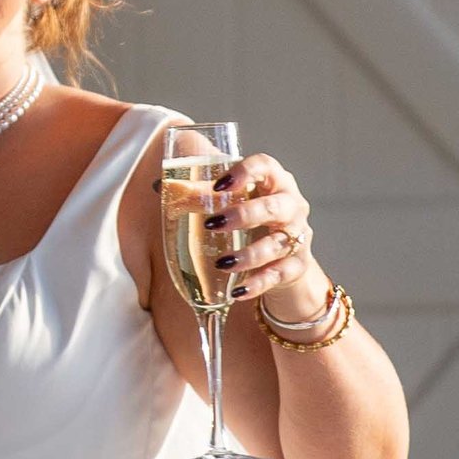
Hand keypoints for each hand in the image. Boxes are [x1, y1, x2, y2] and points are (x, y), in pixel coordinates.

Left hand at [174, 131, 326, 319]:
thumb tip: (161, 187)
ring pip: (277, 244)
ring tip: (222, 263)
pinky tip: (238, 292)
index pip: (265, 166)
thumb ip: (201, 195)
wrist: (284, 259)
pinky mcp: (297, 266)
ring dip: (249, 255)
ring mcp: (297, 236)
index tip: (218, 185)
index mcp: (274, 181)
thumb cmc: (252, 221)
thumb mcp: (232, 203)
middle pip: (274, 206)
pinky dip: (257, 283)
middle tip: (212, 224)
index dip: (244, 172)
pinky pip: (279, 275)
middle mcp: (291, 205)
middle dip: (244, 215)